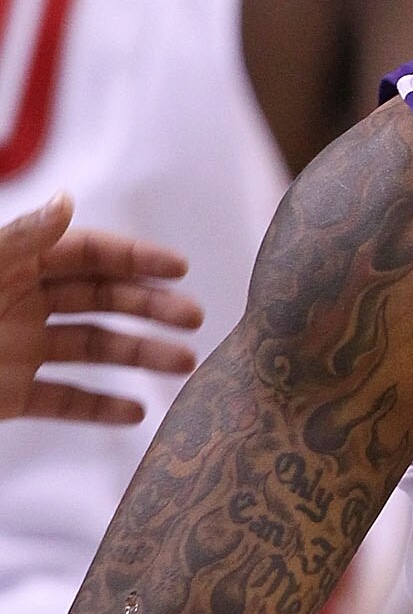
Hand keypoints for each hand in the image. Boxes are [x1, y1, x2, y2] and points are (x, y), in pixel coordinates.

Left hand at [0, 195, 200, 424]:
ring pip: (91, 348)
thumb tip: (67, 200)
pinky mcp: (9, 395)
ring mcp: (19, 349)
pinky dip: (98, 408)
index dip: (134, 258)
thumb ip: (21, 239)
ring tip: (184, 364)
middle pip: (100, 300)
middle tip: (194, 318)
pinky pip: (62, 400)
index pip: (88, 253)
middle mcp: (22, 302)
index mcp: (16, 263)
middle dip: (150, 307)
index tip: (180, 268)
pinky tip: (135, 412)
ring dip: (139, 354)